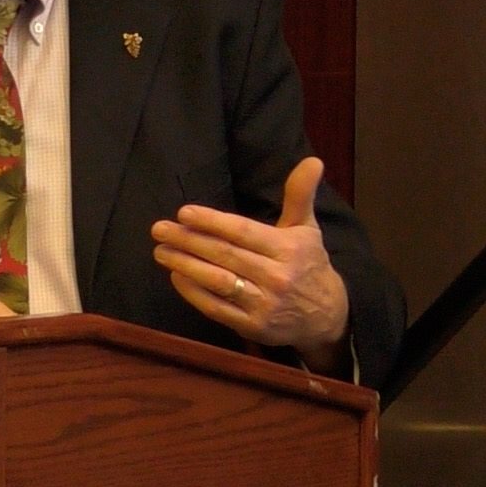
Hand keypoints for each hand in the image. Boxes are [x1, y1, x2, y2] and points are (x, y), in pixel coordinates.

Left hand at [150, 156, 349, 370]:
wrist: (326, 317)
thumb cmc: (308, 264)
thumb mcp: (307, 228)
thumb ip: (300, 194)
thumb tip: (312, 160)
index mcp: (288, 248)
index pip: (243, 232)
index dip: (212, 222)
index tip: (184, 212)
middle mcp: (277, 276)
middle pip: (225, 255)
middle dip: (188, 240)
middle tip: (159, 229)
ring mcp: (264, 304)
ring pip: (218, 281)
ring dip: (185, 265)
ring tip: (161, 251)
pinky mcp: (253, 326)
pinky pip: (217, 308)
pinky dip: (194, 293)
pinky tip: (176, 277)